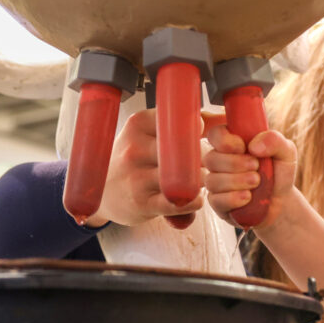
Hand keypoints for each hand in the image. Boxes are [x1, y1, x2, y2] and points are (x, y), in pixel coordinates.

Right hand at [85, 108, 207, 226]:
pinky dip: (194, 200)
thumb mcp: (145, 134)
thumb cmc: (132, 159)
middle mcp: (135, 149)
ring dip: (201, 180)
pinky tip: (194, 197)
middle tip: (207, 162)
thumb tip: (222, 119)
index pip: (180, 121)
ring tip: (199, 180)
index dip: (198, 129)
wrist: (101, 191)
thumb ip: (180, 125)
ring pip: (185, 176)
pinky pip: (180, 202)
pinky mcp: (142, 204)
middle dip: (204, 156)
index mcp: (138, 125)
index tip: (201, 136)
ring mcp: (137, 177)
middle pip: (186, 149)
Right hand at [203, 117, 296, 228]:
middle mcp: (219, 162)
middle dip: (235, 164)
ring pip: (213, 181)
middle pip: (211, 159)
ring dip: (237, 181)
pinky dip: (233, 199)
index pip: (214, 134)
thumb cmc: (279, 173)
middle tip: (256, 167)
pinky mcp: (218, 204)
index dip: (225, 141)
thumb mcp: (286, 152)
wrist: (282, 201)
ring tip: (256, 182)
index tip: (243, 147)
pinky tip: (248, 198)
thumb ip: (274, 141)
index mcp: (231, 144)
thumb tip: (253, 146)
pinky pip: (216, 201)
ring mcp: (216, 184)